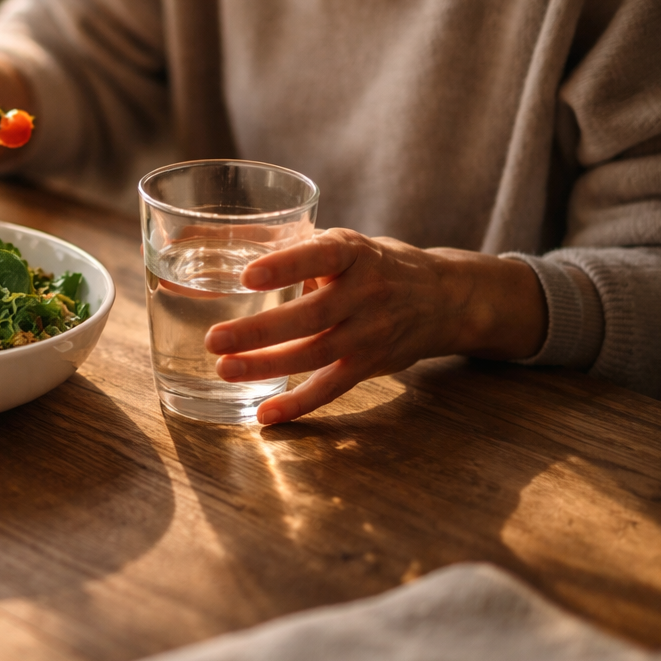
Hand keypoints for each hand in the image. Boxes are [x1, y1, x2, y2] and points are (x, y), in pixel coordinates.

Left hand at [203, 229, 546, 423]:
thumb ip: (301, 251)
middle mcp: (366, 293)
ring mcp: (370, 333)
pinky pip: (331, 388)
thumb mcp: (348, 245)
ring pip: (316, 354)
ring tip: (225, 369)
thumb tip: (234, 248)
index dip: (286, 266)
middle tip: (214, 339)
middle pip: (312, 315)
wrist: (445, 298)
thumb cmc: (377, 265)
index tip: (248, 276)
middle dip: (260, 330)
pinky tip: (264, 415)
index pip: (321, 257)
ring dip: (267, 366)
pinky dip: (298, 404)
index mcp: (355, 254)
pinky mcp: (369, 365)